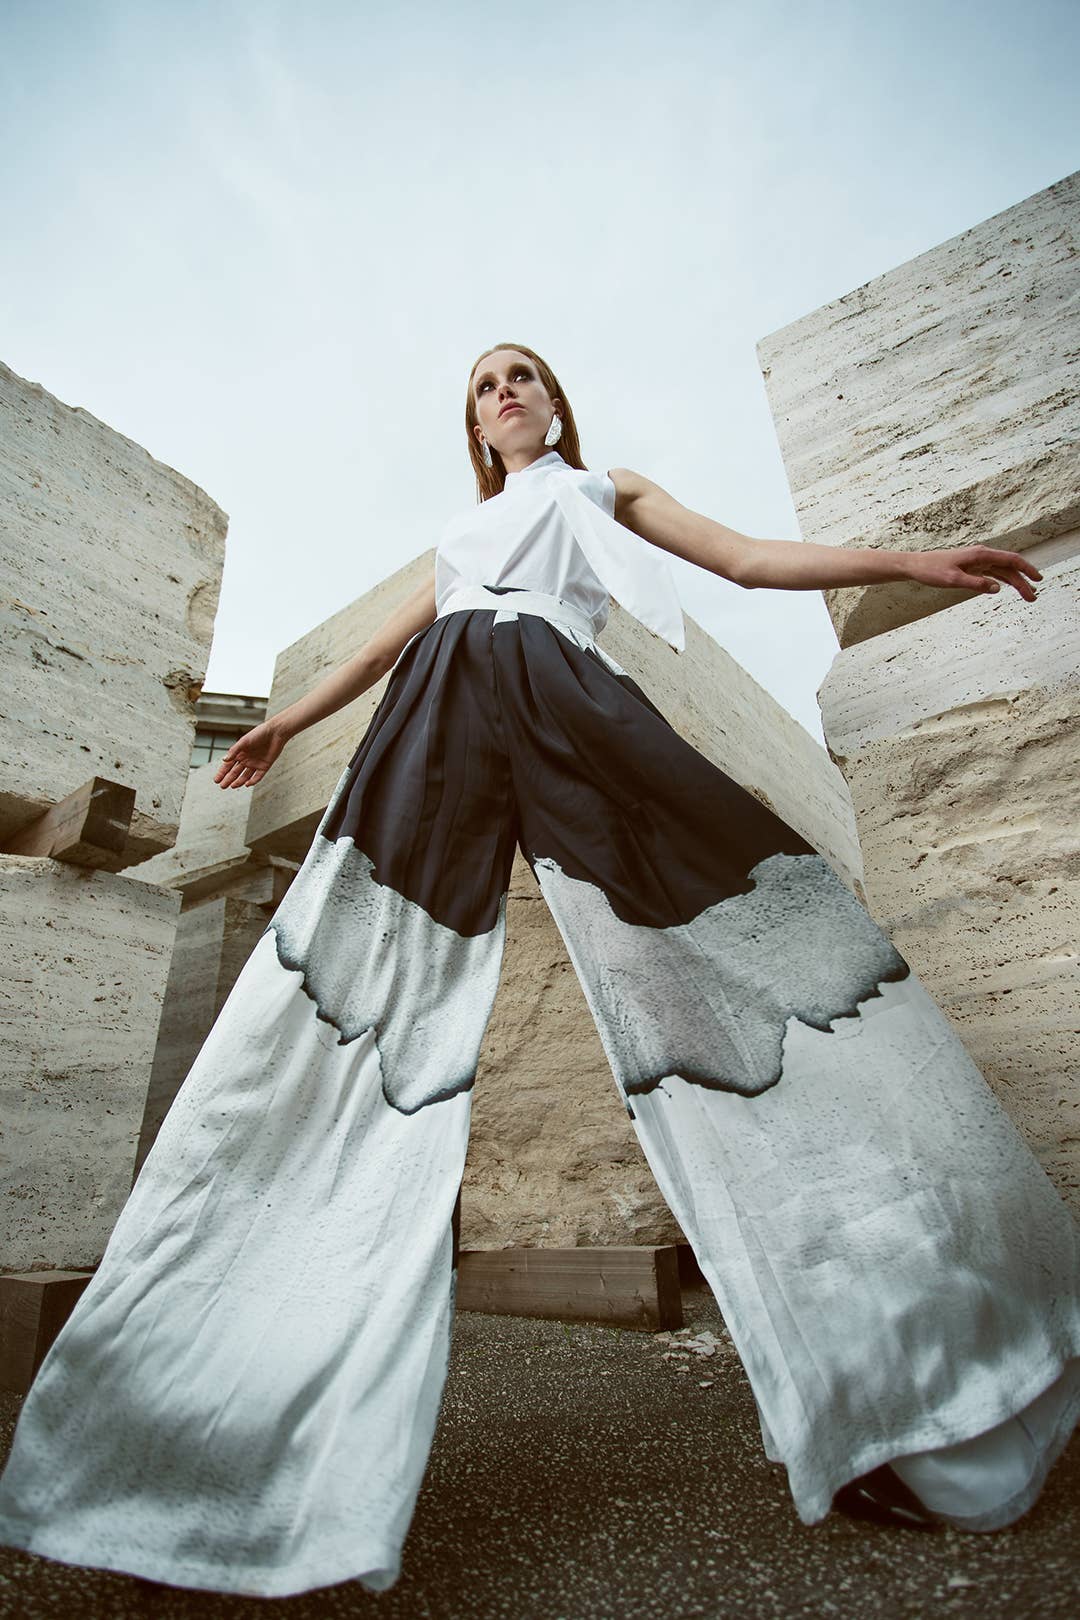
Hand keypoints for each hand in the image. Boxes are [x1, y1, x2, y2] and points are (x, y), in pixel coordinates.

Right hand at [213, 720, 289, 788]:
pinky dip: (252, 781)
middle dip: (228, 779)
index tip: (216, 780)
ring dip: (239, 782)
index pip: (228, 765)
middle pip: (235, 772)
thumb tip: (224, 760)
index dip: (222, 773)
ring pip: (245, 776)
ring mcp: (255, 764)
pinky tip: (247, 784)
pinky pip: (257, 776)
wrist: (275, 733)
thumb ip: (234, 751)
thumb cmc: (259, 734)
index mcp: (239, 753)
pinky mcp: (264, 767)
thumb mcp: (244, 742)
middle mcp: (246, 760)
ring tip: (232, 786)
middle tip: (222, 786)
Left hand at [905, 544, 1041, 601]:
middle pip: (1009, 568)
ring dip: (1015, 583)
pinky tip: (1008, 588)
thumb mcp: (953, 580)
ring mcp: (978, 562)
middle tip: (1033, 598)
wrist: (917, 565)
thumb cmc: (932, 570)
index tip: (1038, 579)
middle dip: (1023, 582)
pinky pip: (992, 574)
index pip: (1011, 560)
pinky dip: (1002, 581)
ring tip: (1026, 596)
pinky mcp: (972, 568)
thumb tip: (997, 588)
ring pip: (1002, 572)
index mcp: (981, 554)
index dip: (1027, 569)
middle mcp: (982, 556)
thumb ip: (975, 583)